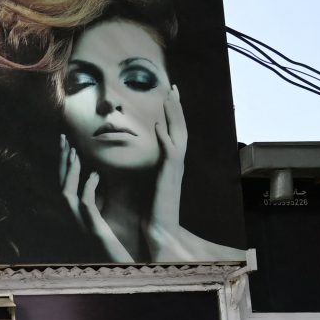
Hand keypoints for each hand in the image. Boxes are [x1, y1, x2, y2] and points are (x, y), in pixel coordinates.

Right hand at [60, 135, 133, 261]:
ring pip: (66, 194)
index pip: (65, 184)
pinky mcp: (93, 229)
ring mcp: (81, 225)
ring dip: (70, 172)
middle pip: (60, 185)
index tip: (67, 142)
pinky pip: (86, 205)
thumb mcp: (107, 216)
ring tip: (76, 152)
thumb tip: (100, 175)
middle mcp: (74, 219)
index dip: (64, 164)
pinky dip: (88, 188)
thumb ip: (102, 197)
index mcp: (77, 215)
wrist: (124, 268)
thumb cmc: (118, 244)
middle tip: (64, 138)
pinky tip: (95, 174)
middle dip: (62, 162)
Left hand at [134, 88, 244, 261]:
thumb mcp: (148, 185)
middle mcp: (175, 165)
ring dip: (174, 116)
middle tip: (173, 87)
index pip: (172, 134)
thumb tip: (141, 160)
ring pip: (178, 136)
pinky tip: (158, 125)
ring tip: (170, 96)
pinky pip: (169, 155)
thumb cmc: (152, 212)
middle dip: (176, 108)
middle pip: (179, 129)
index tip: (167, 97)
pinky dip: (165, 139)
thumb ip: (148, 169)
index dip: (171, 115)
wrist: (160, 233)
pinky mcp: (168, 180)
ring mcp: (173, 171)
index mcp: (169, 165)